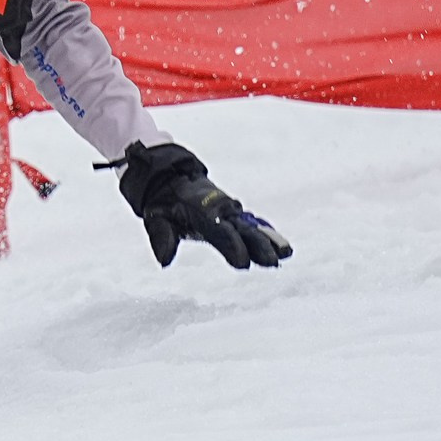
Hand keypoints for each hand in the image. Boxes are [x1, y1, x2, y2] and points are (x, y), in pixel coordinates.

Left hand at [115, 141, 291, 269]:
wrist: (171, 177)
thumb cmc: (163, 201)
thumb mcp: (155, 217)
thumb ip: (162, 238)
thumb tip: (164, 260)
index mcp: (201, 211)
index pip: (219, 230)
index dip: (231, 245)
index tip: (243, 262)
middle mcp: (220, 210)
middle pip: (242, 230)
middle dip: (258, 245)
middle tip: (272, 262)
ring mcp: (230, 212)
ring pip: (252, 227)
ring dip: (268, 240)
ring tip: (285, 253)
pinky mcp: (235, 215)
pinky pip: (253, 225)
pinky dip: (267, 234)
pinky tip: (282, 248)